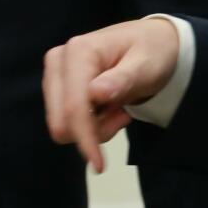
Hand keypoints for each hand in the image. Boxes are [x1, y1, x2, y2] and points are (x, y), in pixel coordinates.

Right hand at [42, 16, 180, 172]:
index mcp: (79, 52)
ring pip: (62, 124)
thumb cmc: (152, 51)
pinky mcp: (57, 86)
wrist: (150, 42)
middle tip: (123, 116)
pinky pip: (67, 120)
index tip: (100, 165)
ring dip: (94, 127)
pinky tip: (109, 107)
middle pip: (61, 119)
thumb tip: (95, 93)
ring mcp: (55, 74)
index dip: (84, 137)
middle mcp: (58, 60)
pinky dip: (91, 123)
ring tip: (120, 108)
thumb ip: (123, 79)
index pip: (73, 106)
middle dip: (93, 131)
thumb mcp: (147, 64)